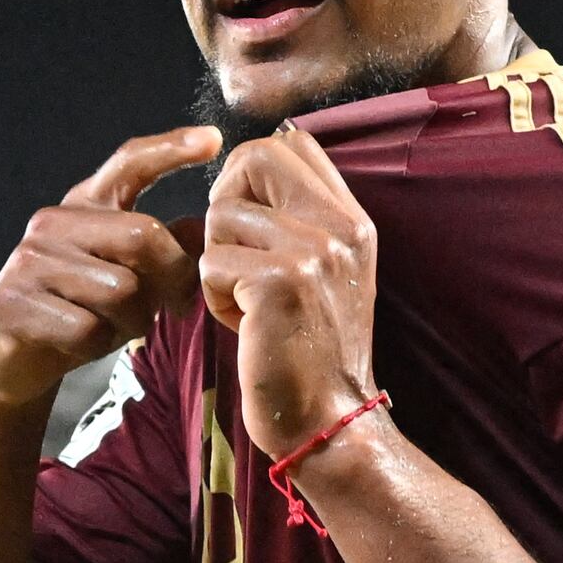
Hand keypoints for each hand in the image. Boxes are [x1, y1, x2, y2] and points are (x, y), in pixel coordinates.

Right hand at [0, 130, 217, 414]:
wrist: (9, 359)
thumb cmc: (79, 312)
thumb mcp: (127, 276)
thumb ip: (161, 250)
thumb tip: (201, 227)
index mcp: (84, 206)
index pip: (129, 163)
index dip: (170, 148)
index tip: (212, 141)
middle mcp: (52, 222)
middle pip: (143, 236)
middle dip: (174, 277)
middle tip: (178, 305)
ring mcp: (29, 261)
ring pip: (121, 291)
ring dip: (134, 320)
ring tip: (118, 326)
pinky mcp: (14, 303)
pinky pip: (89, 329)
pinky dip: (99, 345)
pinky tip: (82, 343)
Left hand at [201, 129, 383, 457]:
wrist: (329, 420)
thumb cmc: (312, 349)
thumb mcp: (328, 270)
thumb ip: (303, 216)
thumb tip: (249, 165)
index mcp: (352, 219)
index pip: (293, 142)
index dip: (253, 172)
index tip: (253, 220)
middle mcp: (340, 227)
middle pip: (253, 158)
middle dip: (226, 200)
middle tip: (237, 252)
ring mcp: (313, 253)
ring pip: (220, 216)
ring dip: (217, 262)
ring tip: (247, 302)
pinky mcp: (279, 284)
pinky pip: (210, 263)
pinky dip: (214, 299)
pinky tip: (243, 325)